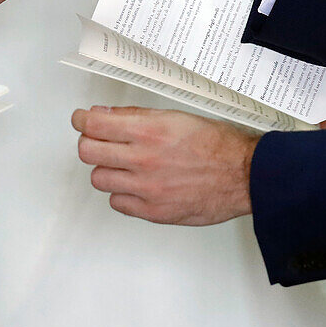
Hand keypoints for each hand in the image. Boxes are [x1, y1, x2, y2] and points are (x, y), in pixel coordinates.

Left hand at [71, 106, 258, 224]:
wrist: (245, 175)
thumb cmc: (217, 145)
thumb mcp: (175, 117)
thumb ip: (135, 117)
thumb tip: (104, 115)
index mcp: (148, 131)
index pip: (93, 125)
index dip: (81, 121)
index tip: (81, 121)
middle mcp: (143, 159)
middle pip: (87, 152)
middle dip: (89, 143)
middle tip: (97, 142)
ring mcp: (146, 188)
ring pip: (98, 178)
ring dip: (106, 169)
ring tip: (122, 165)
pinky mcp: (152, 211)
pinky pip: (117, 202)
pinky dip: (121, 193)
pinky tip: (135, 185)